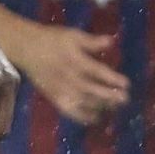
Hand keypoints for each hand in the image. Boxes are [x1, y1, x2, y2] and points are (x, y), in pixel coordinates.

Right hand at [8, 25, 129, 125]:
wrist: (27, 49)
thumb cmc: (53, 40)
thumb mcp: (73, 35)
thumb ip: (92, 41)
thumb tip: (113, 41)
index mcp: (75, 61)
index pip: (97, 71)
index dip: (112, 79)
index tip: (127, 84)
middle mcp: (69, 78)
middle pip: (92, 90)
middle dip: (110, 96)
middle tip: (125, 100)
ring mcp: (61, 90)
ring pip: (83, 102)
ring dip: (100, 106)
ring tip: (115, 108)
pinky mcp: (55, 98)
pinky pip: (70, 111)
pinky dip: (83, 117)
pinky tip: (95, 119)